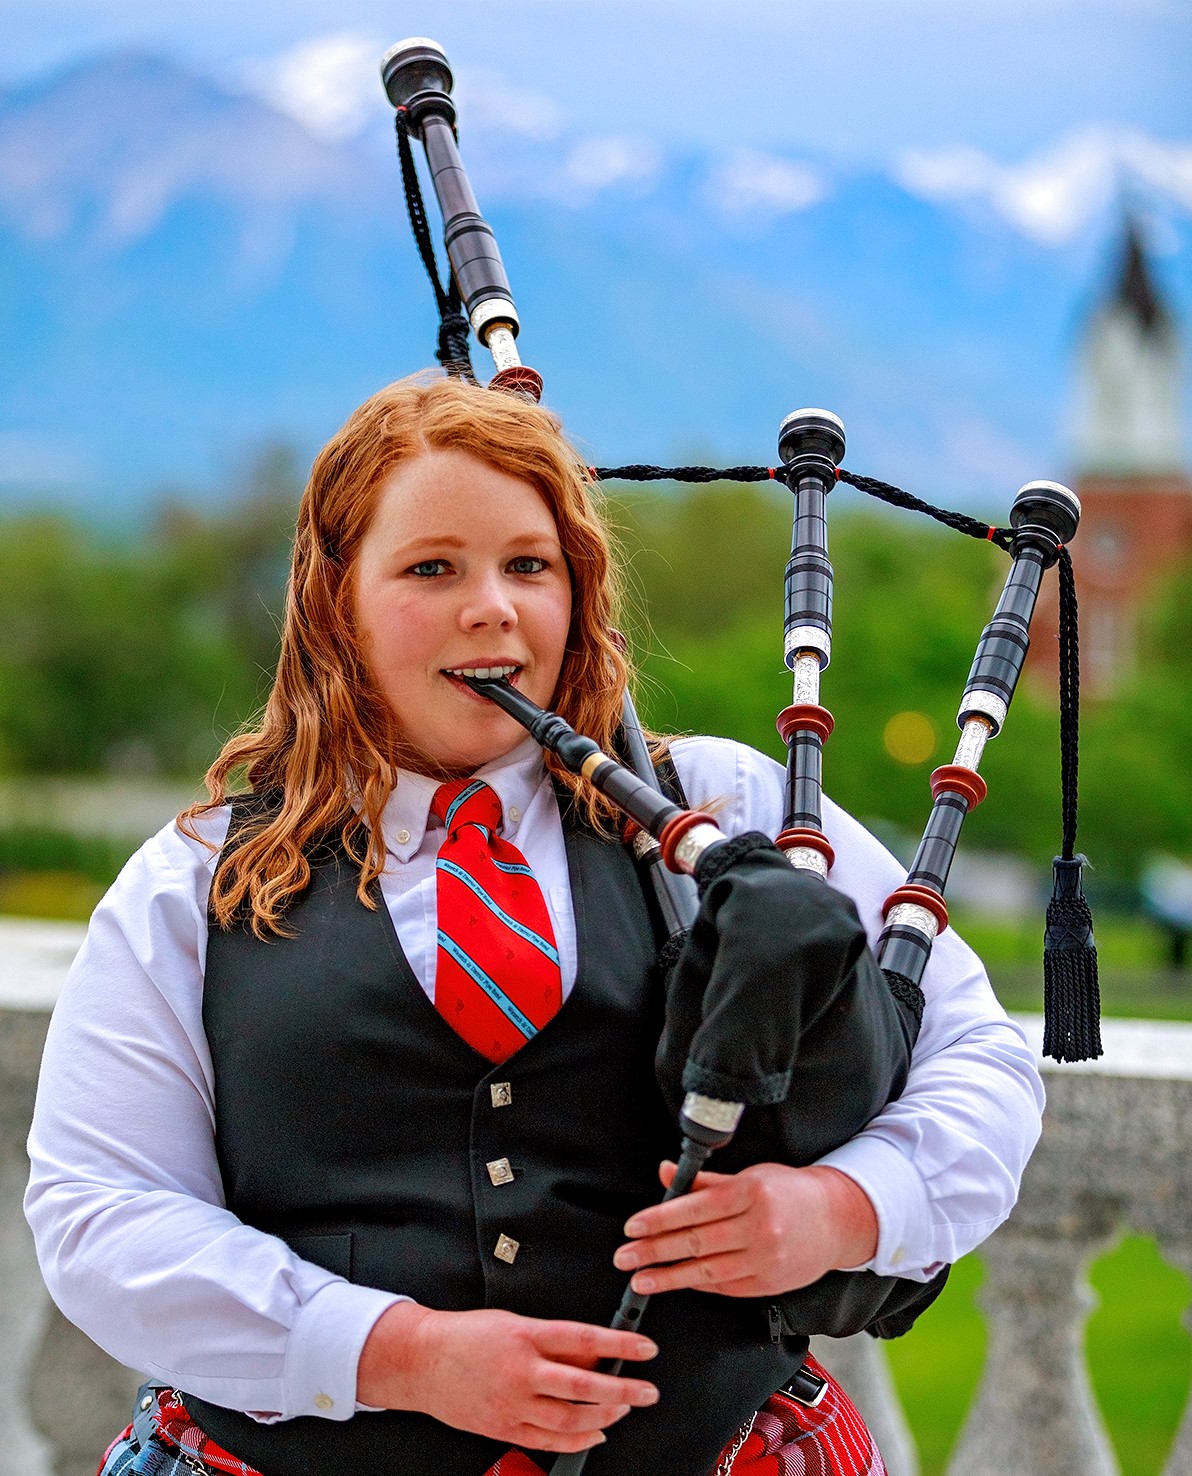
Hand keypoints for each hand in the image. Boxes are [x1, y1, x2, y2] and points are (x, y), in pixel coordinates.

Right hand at [356, 1302, 658, 1452]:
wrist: (423, 1361)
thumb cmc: (470, 1335)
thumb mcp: (516, 1322)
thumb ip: (557, 1340)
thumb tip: (598, 1350)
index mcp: (526, 1335)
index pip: (584, 1339)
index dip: (620, 1345)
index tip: (647, 1348)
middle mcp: (522, 1370)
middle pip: (583, 1385)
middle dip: (623, 1390)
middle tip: (648, 1390)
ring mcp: (512, 1403)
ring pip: (570, 1419)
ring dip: (604, 1416)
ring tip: (623, 1408)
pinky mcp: (504, 1428)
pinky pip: (549, 1441)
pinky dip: (578, 1441)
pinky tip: (595, 1433)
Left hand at [612, 1160, 878, 1298]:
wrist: (836, 1220)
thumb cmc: (787, 1191)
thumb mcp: (749, 1175)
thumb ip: (704, 1180)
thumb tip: (665, 1172)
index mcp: (751, 1192)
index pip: (696, 1207)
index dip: (660, 1219)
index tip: (633, 1227)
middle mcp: (760, 1227)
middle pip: (697, 1242)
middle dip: (655, 1251)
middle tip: (625, 1256)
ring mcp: (766, 1260)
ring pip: (708, 1272)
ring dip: (670, 1277)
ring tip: (640, 1279)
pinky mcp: (769, 1285)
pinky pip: (725, 1287)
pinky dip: (698, 1286)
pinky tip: (676, 1282)